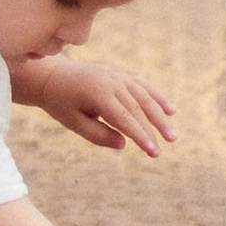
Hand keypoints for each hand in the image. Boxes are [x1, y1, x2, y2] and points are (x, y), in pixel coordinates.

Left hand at [13, 56, 175, 155]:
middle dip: (152, 130)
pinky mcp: (118, 74)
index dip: (141, 135)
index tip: (153, 151)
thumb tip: (124, 144)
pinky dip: (156, 96)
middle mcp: (110, 80)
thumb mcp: (75, 123)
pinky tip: (171, 110)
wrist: (52, 77)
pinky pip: (141, 85)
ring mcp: (115, 74)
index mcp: (97, 93)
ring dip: (159, 115)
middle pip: (137, 107)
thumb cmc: (62, 104)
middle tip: (162, 150)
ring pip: (143, 95)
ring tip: (172, 136)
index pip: (124, 118)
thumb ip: (98, 135)